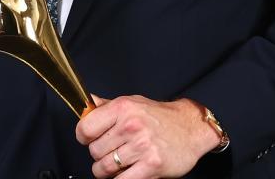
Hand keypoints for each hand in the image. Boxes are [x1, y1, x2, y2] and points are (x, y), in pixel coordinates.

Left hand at [75, 95, 218, 177]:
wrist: (191, 127)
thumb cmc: (160, 116)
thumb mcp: (132, 103)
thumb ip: (107, 106)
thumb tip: (86, 105)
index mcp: (123, 108)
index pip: (86, 128)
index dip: (83, 136)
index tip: (88, 139)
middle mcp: (131, 126)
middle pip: (95, 151)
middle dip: (98, 155)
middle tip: (109, 151)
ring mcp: (142, 146)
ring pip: (105, 168)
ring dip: (106, 170)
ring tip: (117, 164)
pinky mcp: (152, 165)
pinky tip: (126, 173)